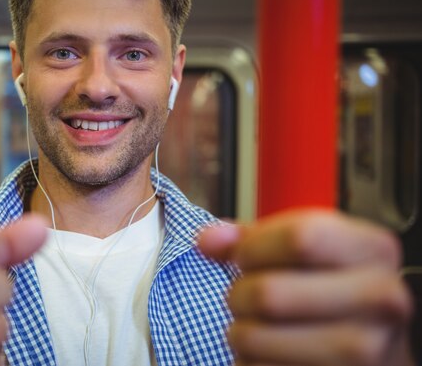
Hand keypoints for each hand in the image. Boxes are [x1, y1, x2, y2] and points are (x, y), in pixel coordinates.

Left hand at [198, 209, 414, 365]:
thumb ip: (252, 239)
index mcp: (374, 250)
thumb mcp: (303, 252)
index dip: (254, 247)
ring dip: (240, 334)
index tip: (245, 256)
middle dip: (238, 295)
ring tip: (259, 328)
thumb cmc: (330, 294)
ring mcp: (365, 350)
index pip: (300, 237)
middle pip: (268, 293)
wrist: (373, 349)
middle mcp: (381, 299)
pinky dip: (249, 362)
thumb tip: (208, 240)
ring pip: (254, 337)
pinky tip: (271, 355)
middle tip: (245, 298)